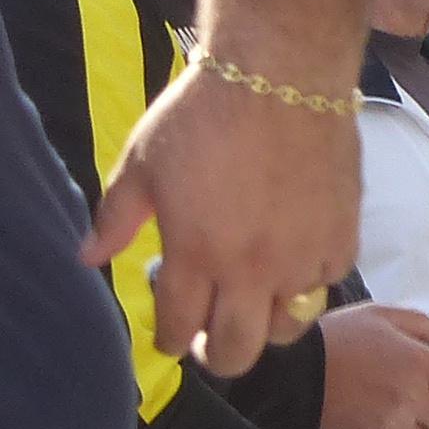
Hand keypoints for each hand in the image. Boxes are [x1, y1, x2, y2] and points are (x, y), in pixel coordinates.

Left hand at [95, 64, 359, 372]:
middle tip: (206, 338)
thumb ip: (114, 218)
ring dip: (264, 323)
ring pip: (288, 326)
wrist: (279, 74)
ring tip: (249, 301)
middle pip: (237, 352)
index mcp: (196, 253)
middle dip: (214, 354)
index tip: (166, 334)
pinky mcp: (342, 238)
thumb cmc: (201, 113)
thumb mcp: (141, 162)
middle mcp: (252, 269)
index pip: (177, 325)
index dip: (166, 338)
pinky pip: (324, 284)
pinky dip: (306, 283)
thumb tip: (86, 258)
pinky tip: (289, 261)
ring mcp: (302, 258)